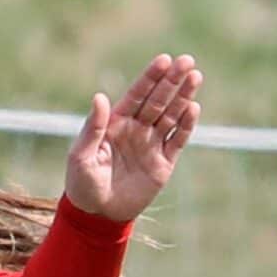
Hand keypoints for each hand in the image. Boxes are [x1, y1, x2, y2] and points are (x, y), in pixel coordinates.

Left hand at [64, 54, 201, 221]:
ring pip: (172, 115)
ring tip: (195, 76)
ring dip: (184, 96)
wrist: (96, 216)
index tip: (164, 60)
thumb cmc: (82, 184)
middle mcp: (137, 129)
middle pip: (158, 100)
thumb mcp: (81, 156)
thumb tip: (99, 97)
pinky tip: (193, 109)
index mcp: (116, 123)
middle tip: (187, 61)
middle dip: (172, 80)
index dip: (150, 78)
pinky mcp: (164, 162)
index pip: (137, 95)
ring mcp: (152, 144)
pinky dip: (186, 125)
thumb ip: (92, 128)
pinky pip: (178, 140)